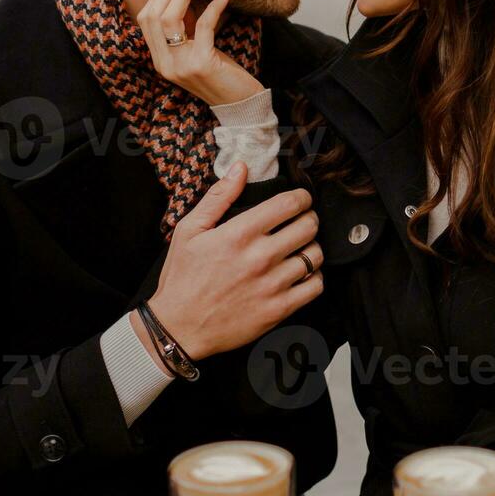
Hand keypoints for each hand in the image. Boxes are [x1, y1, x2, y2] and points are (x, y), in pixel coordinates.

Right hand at [134, 0, 264, 106]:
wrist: (241, 106)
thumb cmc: (222, 74)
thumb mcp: (196, 50)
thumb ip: (184, 30)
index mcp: (160, 59)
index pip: (145, 19)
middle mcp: (165, 64)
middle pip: (153, 15)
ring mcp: (180, 66)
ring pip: (169, 19)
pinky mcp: (201, 64)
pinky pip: (202, 26)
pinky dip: (213, 8)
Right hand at [144, 162, 322, 361]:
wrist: (179, 327)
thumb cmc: (183, 277)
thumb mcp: (190, 230)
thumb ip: (218, 197)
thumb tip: (241, 168)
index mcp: (239, 234)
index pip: (289, 204)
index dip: (302, 197)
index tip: (301, 200)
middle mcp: (259, 257)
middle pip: (308, 227)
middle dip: (309, 219)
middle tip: (303, 222)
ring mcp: (271, 285)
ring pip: (315, 256)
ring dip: (312, 248)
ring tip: (301, 248)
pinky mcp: (278, 310)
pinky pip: (315, 286)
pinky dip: (315, 277)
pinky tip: (302, 274)